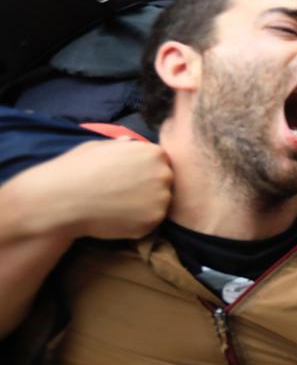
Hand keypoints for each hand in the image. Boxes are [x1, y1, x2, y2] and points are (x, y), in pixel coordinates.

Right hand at [19, 139, 172, 240]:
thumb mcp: (100, 147)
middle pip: (165, 182)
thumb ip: (123, 147)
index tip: (130, 178)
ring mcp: (161, 200)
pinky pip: (151, 221)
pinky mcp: (153, 222)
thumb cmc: (78, 168)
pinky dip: (138, 221)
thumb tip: (130, 143)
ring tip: (118, 206)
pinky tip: (117, 217)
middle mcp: (164, 175)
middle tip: (124, 193)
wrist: (62, 198)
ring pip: (160, 203)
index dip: (146, 171)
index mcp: (154, 153)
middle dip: (150, 187)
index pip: (161, 162)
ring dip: (146, 205)